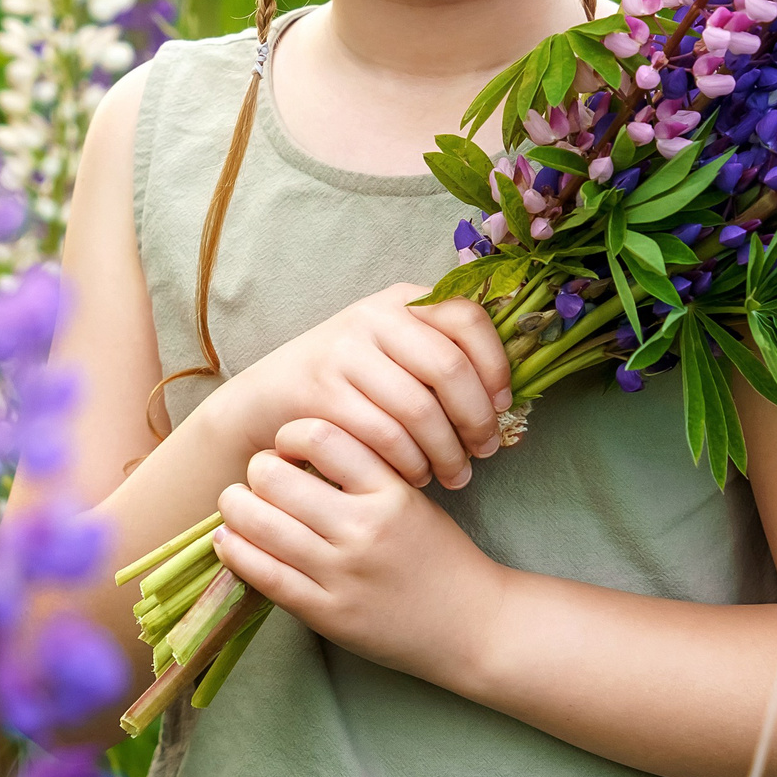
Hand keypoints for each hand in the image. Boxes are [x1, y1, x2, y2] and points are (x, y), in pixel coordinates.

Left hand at [212, 417, 506, 684]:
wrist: (475, 625)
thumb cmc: (440, 556)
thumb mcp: (412, 498)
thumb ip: (363, 472)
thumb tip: (294, 447)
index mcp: (390, 492)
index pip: (319, 436)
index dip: (290, 434)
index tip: (289, 445)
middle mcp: (364, 529)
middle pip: (275, 477)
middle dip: (258, 469)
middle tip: (261, 476)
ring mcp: (342, 574)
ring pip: (258, 523)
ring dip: (236, 507)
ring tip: (238, 504)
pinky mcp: (326, 613)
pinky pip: (262, 574)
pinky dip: (236, 551)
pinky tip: (230, 539)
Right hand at [213, 285, 510, 491]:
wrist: (270, 398)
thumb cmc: (351, 381)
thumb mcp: (393, 350)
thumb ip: (442, 355)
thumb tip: (507, 397)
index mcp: (402, 300)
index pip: (467, 318)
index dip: (496, 365)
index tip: (503, 405)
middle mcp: (373, 317)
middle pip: (448, 369)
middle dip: (476, 420)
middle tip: (485, 452)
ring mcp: (344, 353)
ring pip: (419, 411)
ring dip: (447, 453)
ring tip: (456, 474)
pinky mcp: (323, 395)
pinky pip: (385, 437)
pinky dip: (410, 465)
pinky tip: (417, 476)